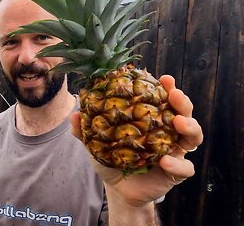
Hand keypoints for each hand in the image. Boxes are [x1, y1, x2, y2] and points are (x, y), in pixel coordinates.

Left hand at [70, 75, 203, 206]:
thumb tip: (74, 114)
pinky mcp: (176, 173)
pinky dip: (177, 164)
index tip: (164, 78)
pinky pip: (185, 168)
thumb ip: (85, 130)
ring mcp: (175, 152)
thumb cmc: (111, 160)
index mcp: (152, 121)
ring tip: (178, 122)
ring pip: (194, 136)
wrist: (117, 190)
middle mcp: (168, 133)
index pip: (164, 100)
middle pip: (185, 112)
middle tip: (175, 95)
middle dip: (182, 102)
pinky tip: (164, 161)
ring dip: (190, 127)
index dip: (167, 88)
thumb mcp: (96, 144)